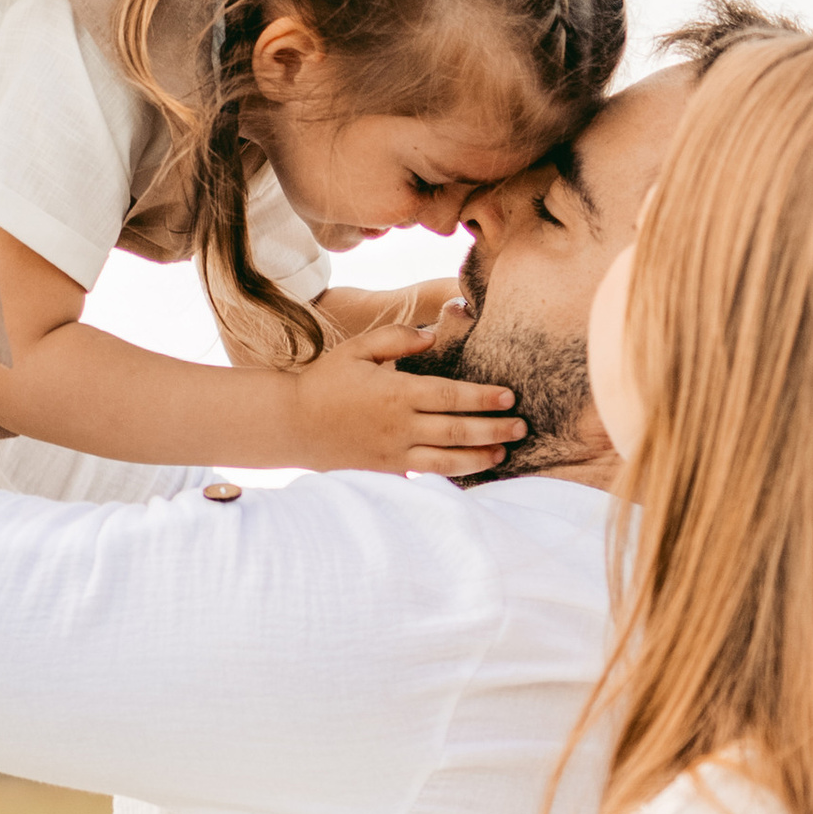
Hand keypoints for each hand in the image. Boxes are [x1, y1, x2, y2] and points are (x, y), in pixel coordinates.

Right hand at [281, 307, 521, 475]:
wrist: (291, 424)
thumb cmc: (326, 381)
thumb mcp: (358, 348)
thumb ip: (397, 339)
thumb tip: (432, 336)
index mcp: (396, 393)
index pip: (451, 397)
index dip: (484, 399)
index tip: (509, 397)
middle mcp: (399, 427)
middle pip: (458, 431)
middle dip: (495, 430)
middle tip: (521, 427)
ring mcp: (393, 454)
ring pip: (447, 462)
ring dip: (480, 458)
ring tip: (502, 453)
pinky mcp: (385, 472)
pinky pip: (425, 477)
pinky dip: (450, 476)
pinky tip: (468, 471)